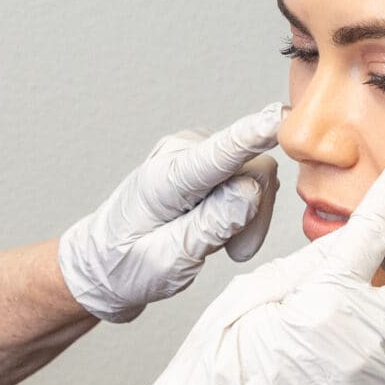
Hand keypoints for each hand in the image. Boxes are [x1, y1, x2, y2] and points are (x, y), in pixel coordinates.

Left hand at [57, 105, 284, 322]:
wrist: (104, 264)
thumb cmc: (128, 266)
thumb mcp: (167, 262)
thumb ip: (209, 227)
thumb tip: (250, 191)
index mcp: (164, 181)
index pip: (218, 154)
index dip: (253, 135)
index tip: (279, 118)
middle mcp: (179, 154)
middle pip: (252, 170)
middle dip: (253, 214)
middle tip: (231, 251)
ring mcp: (192, 152)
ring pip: (255, 175)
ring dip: (248, 216)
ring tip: (218, 244)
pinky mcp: (204, 159)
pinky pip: (247, 177)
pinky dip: (242, 209)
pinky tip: (217, 229)